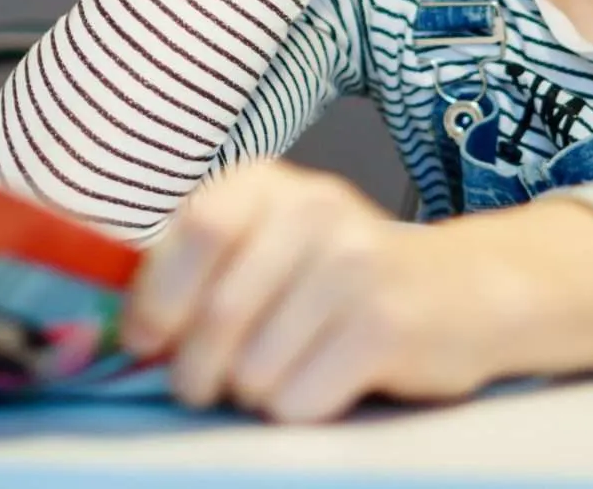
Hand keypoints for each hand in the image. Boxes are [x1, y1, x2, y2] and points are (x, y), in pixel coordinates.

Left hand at [124, 162, 514, 421]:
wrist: (460, 289)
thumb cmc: (338, 277)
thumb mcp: (269, 245)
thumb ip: (202, 268)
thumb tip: (131, 330)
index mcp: (266, 185)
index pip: (195, 234)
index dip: (159, 298)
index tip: (148, 341)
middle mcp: (312, 210)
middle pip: (217, 316)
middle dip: (196, 371)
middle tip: (205, 387)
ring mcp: (354, 265)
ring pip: (254, 371)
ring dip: (253, 393)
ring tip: (281, 371)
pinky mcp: (385, 325)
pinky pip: (299, 399)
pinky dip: (298, 408)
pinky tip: (325, 381)